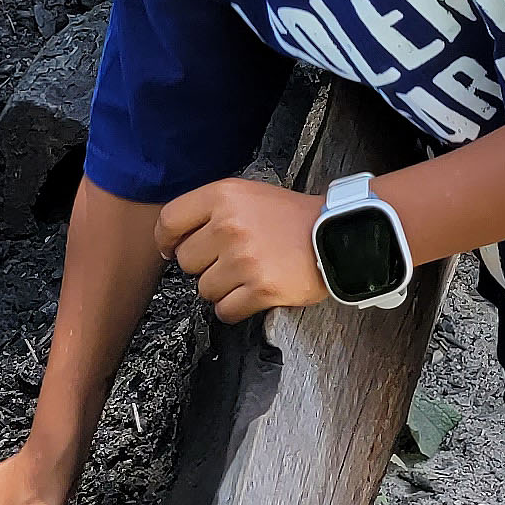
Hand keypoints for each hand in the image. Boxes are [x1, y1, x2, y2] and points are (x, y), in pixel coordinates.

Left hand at [159, 176, 327, 322]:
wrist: (337, 234)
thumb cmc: (292, 217)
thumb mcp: (248, 195)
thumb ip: (212, 210)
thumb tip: (173, 241)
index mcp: (224, 197)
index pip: (170, 221)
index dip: (166, 240)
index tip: (170, 249)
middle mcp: (229, 226)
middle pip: (186, 261)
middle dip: (204, 265)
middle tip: (230, 260)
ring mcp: (244, 259)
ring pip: (204, 289)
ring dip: (222, 288)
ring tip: (248, 274)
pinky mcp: (261, 289)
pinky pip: (225, 310)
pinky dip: (235, 308)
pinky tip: (252, 294)